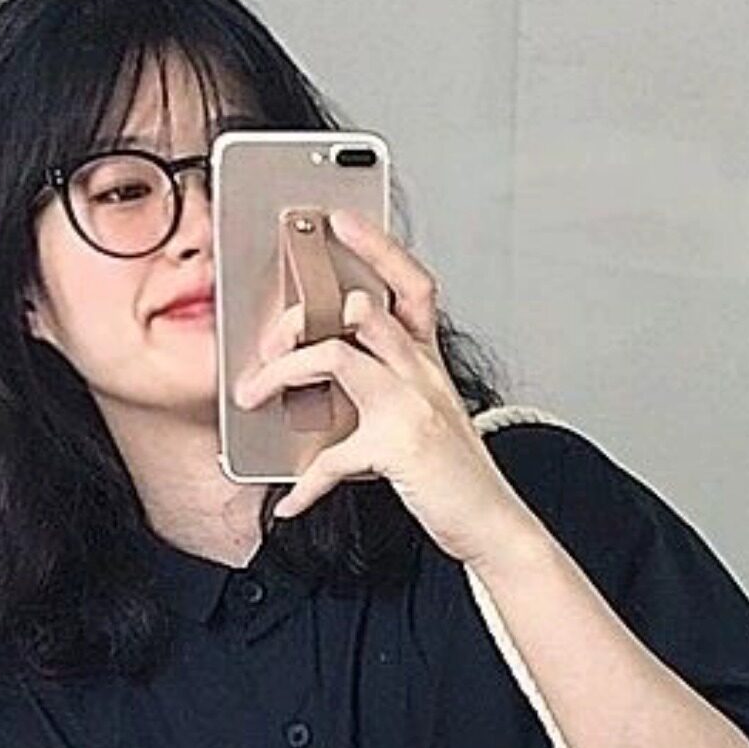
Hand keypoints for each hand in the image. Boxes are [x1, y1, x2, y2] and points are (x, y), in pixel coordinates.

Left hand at [229, 208, 529, 564]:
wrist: (494, 525)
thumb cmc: (457, 478)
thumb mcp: (427, 421)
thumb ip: (384, 396)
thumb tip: (321, 398)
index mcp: (428, 362)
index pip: (410, 283)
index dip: (377, 245)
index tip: (340, 221)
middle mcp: (423, 372)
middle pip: (358, 308)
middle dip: (300, 319)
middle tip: (269, 348)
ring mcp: (413, 404)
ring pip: (334, 355)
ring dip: (281, 372)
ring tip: (255, 397)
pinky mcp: (399, 445)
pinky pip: (333, 456)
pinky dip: (305, 484)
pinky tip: (290, 500)